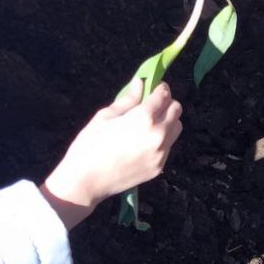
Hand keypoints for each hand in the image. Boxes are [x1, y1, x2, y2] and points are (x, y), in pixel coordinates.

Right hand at [41, 81, 182, 228]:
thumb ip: (127, 99)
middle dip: (166, 103)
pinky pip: (169, 146)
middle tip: (152, 106)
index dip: (160, 88)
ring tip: (149, 124)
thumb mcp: (105, 116)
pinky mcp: (159, 167)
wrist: (86, 181)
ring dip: (168, 121)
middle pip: (176, 110)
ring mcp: (161, 153)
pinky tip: (143, 143)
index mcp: (144, 117)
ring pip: (176, 128)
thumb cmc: (90, 144)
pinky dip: (162, 140)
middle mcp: (159, 134)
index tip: (154, 88)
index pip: (164, 95)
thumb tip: (140, 82)